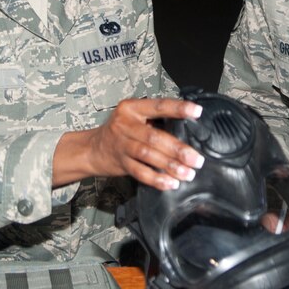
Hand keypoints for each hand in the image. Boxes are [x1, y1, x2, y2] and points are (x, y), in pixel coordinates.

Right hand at [53, 98, 204, 190]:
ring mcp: (122, 144)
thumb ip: (156, 120)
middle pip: (155, 137)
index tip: (197, 112)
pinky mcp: (120, 163)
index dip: (178, 108)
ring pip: (149, 155)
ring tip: (188, 173)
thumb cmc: (121, 131)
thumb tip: (189, 129)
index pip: (158, 106)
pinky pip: (140, 173)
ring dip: (171, 166)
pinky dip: (157, 179)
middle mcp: (125, 124)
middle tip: (197, 159)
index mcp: (132, 108)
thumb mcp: (134, 117)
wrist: (91, 149)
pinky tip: (170, 183)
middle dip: (178, 149)